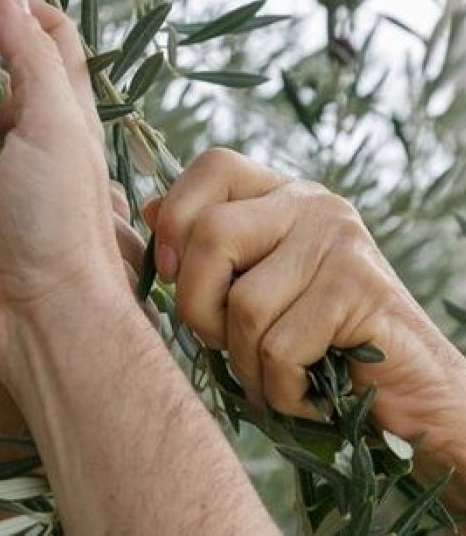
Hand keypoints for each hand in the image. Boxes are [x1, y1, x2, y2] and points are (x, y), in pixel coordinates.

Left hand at [148, 148, 465, 481]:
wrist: (415, 400)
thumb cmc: (318, 349)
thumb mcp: (253, 290)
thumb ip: (206, 248)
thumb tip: (148, 208)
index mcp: (282, 195)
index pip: (213, 164)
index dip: (176, 216)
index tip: (167, 270)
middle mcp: (313, 205)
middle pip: (210, 233)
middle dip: (196, 306)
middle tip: (222, 343)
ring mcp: (340, 243)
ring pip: (242, 302)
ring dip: (244, 362)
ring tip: (274, 376)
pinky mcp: (360, 290)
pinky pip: (279, 346)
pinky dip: (281, 388)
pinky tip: (308, 392)